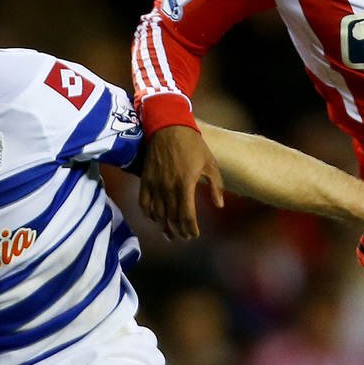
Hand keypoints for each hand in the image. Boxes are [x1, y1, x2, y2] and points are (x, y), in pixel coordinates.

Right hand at [139, 124, 223, 239]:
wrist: (168, 127)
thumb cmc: (193, 144)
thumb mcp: (211, 164)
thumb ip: (216, 186)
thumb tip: (219, 205)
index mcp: (185, 185)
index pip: (187, 216)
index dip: (191, 229)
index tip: (194, 235)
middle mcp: (168, 188)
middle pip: (172, 219)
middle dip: (179, 231)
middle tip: (184, 237)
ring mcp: (155, 185)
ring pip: (157, 215)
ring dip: (164, 227)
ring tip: (170, 234)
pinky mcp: (145, 180)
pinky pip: (144, 204)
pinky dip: (149, 215)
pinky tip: (155, 219)